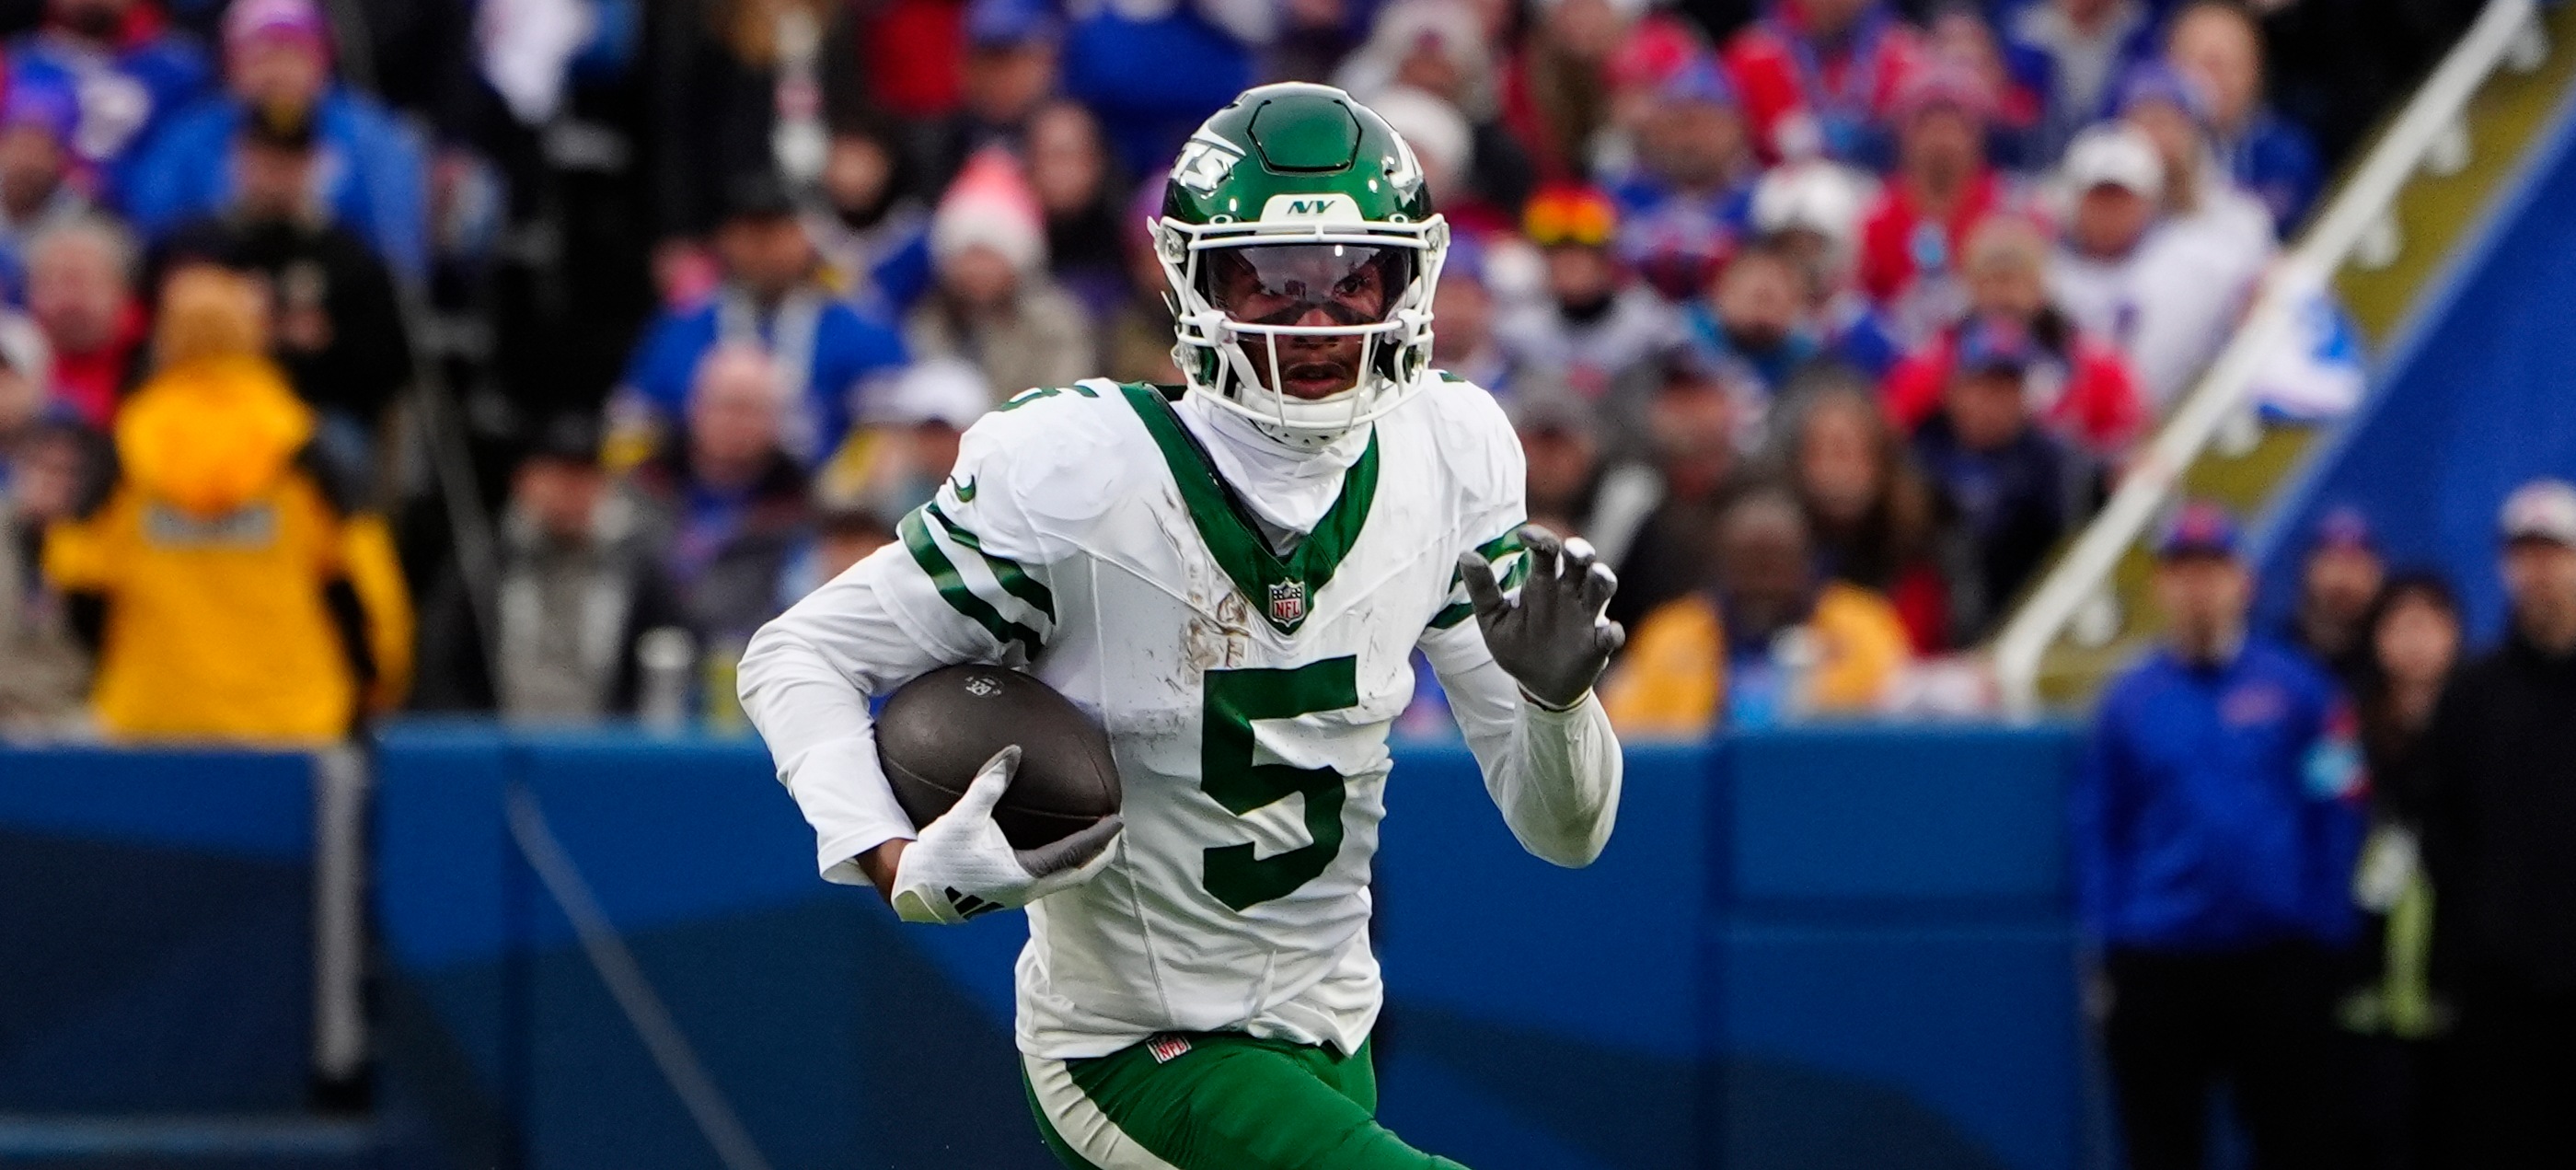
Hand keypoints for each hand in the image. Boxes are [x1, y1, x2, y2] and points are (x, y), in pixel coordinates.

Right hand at [889, 746, 1122, 923]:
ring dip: (1081, 862)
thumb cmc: (940, 855)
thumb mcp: (964, 816)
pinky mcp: (1006, 895)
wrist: (914, 890)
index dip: (1100, 837)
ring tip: (1091, 842)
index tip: (1118, 821)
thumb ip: (991, 783)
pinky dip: (1061, 865)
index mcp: (1026, 872)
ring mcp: (1018, 895)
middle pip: (1079, 874)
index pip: (1076, 852)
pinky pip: (1047, 880)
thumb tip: (1014, 752)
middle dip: (1099, 856)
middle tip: (1113, 834)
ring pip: (1063, 880)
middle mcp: (1027, 888)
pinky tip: (1053, 849)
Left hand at [1459, 525, 1623, 709]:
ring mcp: (1587, 617)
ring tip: (1597, 575)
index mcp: (1543, 582)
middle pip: (1581, 561)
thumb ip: (1483, 589)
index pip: (1546, 550)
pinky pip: (1612, 634)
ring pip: (1602, 587)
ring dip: (1603, 578)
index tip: (1524, 535)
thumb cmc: (1517, 646)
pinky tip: (1608, 633)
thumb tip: (1466, 555)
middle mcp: (1568, 593)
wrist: (1537, 686)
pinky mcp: (1599, 644)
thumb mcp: (1493, 619)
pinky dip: (1612, 632)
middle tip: (1573, 551)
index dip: (1540, 537)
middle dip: (1580, 550)